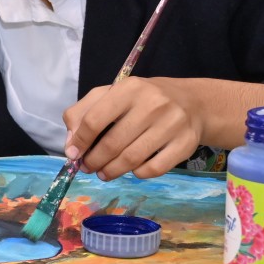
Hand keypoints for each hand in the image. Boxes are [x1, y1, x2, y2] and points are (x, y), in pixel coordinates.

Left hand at [63, 77, 204, 180]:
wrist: (192, 102)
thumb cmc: (143, 100)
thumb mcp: (111, 95)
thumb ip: (83, 113)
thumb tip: (71, 145)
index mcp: (129, 89)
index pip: (94, 120)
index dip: (80, 141)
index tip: (73, 155)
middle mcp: (153, 104)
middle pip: (112, 143)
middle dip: (94, 161)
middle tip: (88, 167)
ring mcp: (172, 124)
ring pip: (132, 159)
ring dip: (111, 171)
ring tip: (104, 173)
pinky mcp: (185, 144)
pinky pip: (154, 169)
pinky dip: (138, 174)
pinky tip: (132, 170)